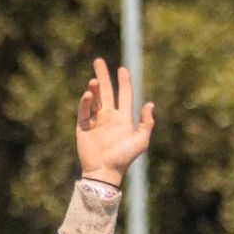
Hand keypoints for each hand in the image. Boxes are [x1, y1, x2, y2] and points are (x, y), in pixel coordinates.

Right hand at [75, 57, 154, 184]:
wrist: (105, 172)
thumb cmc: (124, 158)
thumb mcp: (141, 141)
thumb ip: (147, 123)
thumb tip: (150, 104)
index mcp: (123, 118)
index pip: (124, 95)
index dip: (124, 82)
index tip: (122, 69)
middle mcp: (109, 117)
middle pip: (106, 92)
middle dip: (103, 77)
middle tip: (98, 62)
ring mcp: (95, 122)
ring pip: (94, 100)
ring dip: (94, 89)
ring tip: (93, 81)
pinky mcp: (83, 128)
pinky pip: (84, 112)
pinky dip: (85, 102)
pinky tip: (88, 95)